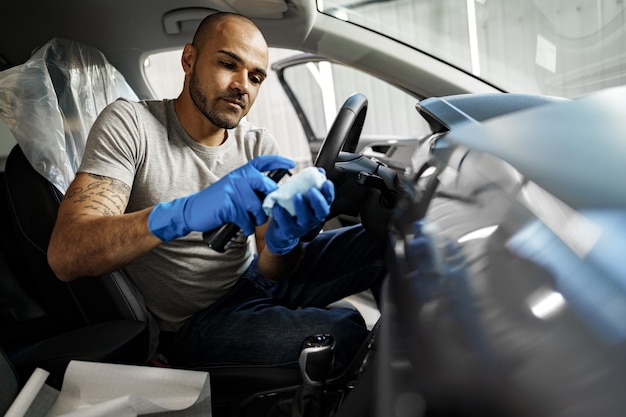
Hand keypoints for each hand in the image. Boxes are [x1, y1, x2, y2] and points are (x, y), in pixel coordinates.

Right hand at [148, 155, 295, 241]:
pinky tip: (241, 227)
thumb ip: (251, 188)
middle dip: (270, 202)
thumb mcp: (235, 188)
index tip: (291, 164)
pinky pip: (247, 220)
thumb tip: (273, 194)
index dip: (278, 161)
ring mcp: (233, 191)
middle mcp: (239, 178)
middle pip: (266, 186)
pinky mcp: (229, 205)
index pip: (263, 161)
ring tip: (249, 221)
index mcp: (242, 172)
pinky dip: (246, 227)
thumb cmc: (219, 202)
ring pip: (258, 207)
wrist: (193, 210)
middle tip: (265, 211)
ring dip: (257, 219)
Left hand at [264, 180, 333, 254]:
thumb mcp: (305, 196)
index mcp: (318, 208)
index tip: (326, 182)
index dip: (329, 192)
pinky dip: (282, 214)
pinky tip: (277, 205)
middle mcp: (314, 218)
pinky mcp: (289, 230)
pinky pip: (286, 223)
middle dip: (318, 200)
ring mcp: (302, 226)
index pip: (328, 200)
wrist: (282, 229)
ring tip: (296, 196)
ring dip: (302, 207)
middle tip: (312, 190)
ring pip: (305, 219)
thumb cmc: (295, 209)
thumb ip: (312, 183)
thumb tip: (319, 170)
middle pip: (321, 211)